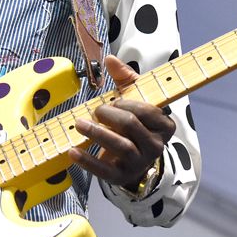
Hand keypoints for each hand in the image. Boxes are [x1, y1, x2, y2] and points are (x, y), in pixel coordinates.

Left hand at [68, 55, 174, 189]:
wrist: (134, 160)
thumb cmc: (134, 123)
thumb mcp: (135, 99)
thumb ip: (125, 78)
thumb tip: (110, 59)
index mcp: (164, 126)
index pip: (146, 110)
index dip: (126, 103)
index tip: (114, 102)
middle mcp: (156, 146)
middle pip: (131, 125)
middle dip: (109, 114)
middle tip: (96, 111)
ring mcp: (139, 163)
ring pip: (119, 146)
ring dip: (96, 133)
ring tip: (79, 123)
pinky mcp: (122, 177)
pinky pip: (104, 170)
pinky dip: (87, 161)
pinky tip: (72, 151)